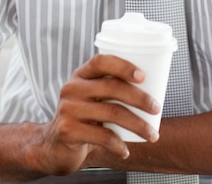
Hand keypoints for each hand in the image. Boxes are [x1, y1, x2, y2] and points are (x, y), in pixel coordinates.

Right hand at [34, 54, 160, 175]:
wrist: (55, 145)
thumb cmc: (84, 117)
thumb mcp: (92, 97)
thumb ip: (111, 88)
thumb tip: (152, 86)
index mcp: (81, 74)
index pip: (101, 61)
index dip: (123, 66)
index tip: (143, 76)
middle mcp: (72, 88)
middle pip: (111, 87)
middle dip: (140, 98)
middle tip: (156, 108)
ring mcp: (68, 109)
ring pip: (112, 112)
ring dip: (137, 125)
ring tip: (152, 135)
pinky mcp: (67, 130)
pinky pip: (101, 136)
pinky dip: (119, 144)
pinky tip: (126, 150)